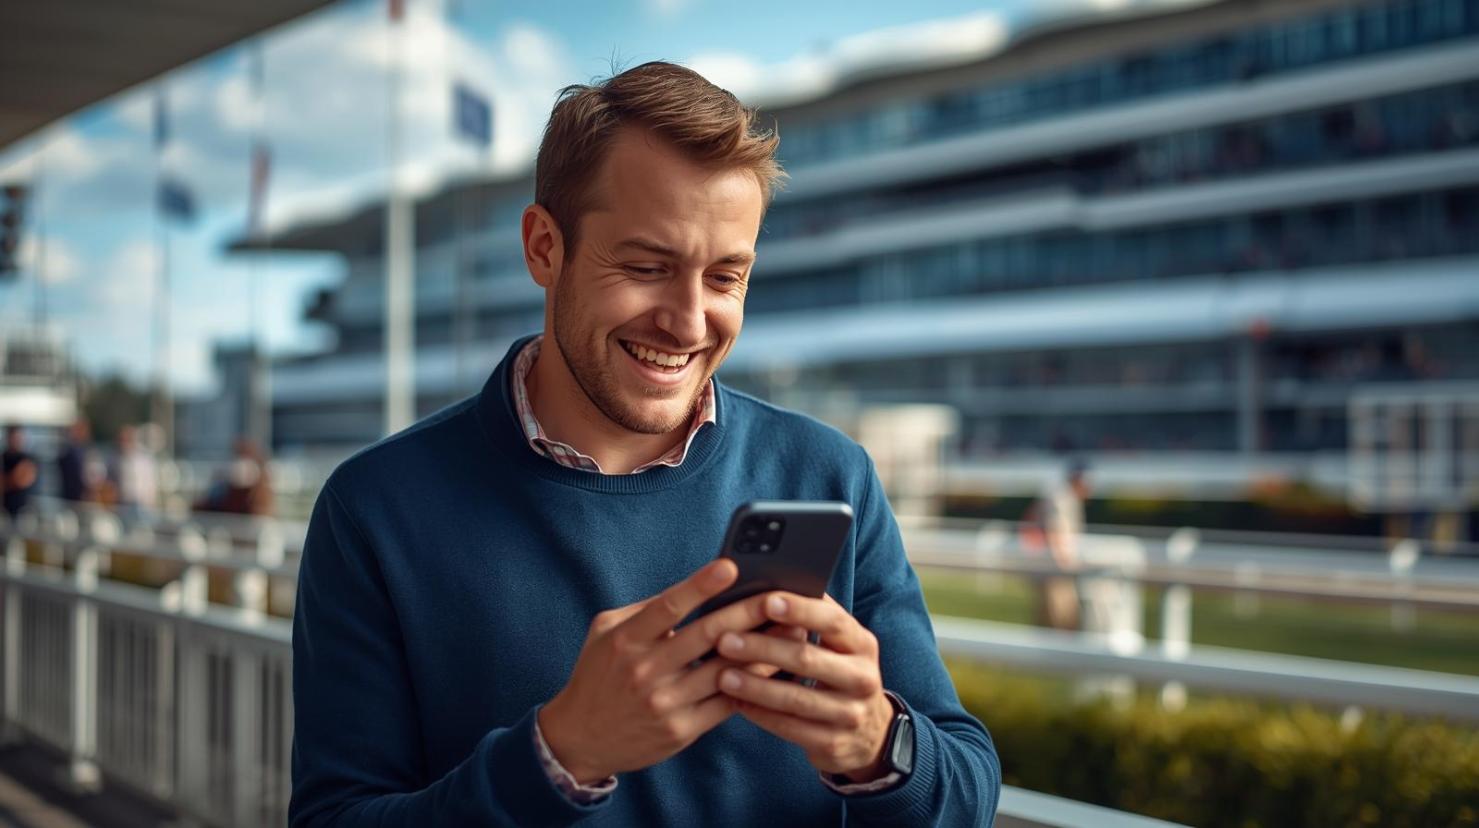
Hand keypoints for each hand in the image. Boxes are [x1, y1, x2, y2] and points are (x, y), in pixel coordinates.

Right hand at [538, 559, 805, 783]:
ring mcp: (665, 702)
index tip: (731, 566)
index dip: (700, 585)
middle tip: (781, 596)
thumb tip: (694, 589)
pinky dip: (753, 683)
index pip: (668, 606)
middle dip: (749, 612)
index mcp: (627, 639)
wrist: (581, 737)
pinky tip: (775, 668)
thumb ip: (647, 610)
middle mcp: (645, 670)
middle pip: (707, 635)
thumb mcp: (606, 632)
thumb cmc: (599, 674)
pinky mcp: (680, 730)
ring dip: (762, 649)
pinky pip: (726, 702)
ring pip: (725, 670)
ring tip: (791, 630)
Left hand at [714, 593, 895, 780]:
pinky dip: (760, 714)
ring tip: (721, 675)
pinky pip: (789, 728)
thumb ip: (812, 619)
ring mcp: (849, 714)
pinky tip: (736, 702)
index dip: (800, 610)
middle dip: (762, 648)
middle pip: (807, 659)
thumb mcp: (839, 646)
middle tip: (724, 640)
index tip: (766, 601)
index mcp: (862, 644)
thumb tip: (767, 585)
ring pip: (795, 698)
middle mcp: (862, 677)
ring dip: (755, 685)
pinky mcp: (833, 743)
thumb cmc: (839, 672)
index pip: (832, 620)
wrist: (870, 733)